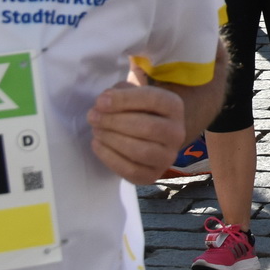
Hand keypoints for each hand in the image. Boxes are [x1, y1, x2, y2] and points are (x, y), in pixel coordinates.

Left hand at [86, 62, 187, 184]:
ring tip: (96, 131)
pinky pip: (131, 170)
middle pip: (148, 127)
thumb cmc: (137, 111)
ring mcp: (167, 156)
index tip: (100, 102)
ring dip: (112, 139)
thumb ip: (119, 93)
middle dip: (114, 122)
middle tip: (92, 117)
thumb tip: (103, 103)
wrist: (149, 138)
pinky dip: (109, 157)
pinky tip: (97, 144)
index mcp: (174, 107)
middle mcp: (177, 132)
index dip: (125, 100)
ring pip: (140, 150)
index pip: (154, 100)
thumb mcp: (131, 94)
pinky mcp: (153, 176)